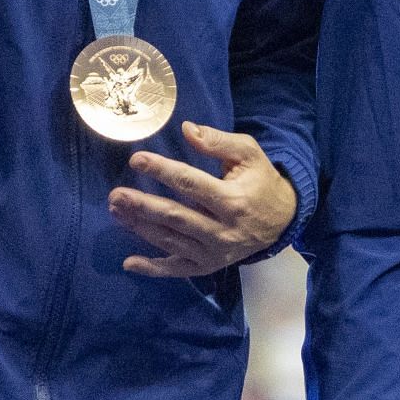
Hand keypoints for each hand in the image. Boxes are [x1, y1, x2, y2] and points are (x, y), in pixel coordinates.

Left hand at [109, 122, 297, 277]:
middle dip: (143, 205)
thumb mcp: (248, 154)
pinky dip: (153, 269)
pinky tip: (129, 262)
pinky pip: (177, 270)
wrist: (283, 220)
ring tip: (116, 211)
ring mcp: (215, 252)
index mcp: (233, 200)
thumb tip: (186, 129)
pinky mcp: (209, 266)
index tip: (137, 160)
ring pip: (171, 241)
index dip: (162, 171)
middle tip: (116, 195)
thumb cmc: (261, 181)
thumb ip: (218, 141)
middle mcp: (223, 230)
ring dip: (140, 227)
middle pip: (176, 217)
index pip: (190, 183)